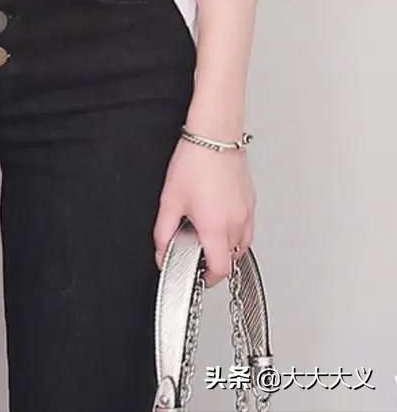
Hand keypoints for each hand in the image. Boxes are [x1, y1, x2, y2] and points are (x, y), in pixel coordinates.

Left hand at [152, 137, 255, 286]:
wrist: (215, 135)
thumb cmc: (195, 161)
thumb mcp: (170, 199)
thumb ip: (164, 232)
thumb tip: (161, 251)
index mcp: (216, 228)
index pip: (220, 270)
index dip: (208, 279)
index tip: (199, 275)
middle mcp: (236, 223)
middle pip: (231, 259)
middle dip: (215, 260)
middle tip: (198, 250)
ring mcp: (247, 212)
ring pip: (241, 244)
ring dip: (227, 246)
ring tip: (208, 231)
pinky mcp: (251, 201)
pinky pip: (247, 227)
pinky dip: (235, 230)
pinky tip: (219, 216)